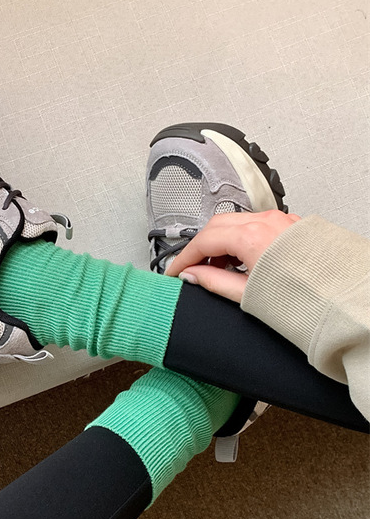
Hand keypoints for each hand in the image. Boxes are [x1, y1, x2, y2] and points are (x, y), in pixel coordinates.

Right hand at [166, 210, 301, 302]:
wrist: (344, 297)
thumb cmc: (306, 298)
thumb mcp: (248, 294)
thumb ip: (213, 281)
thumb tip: (192, 275)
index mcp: (251, 236)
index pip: (203, 240)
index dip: (183, 257)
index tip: (175, 270)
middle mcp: (265, 222)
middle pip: (216, 226)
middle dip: (200, 246)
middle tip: (191, 268)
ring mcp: (280, 221)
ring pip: (235, 222)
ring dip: (220, 241)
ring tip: (217, 268)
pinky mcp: (290, 225)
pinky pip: (255, 224)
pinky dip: (240, 238)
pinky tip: (240, 259)